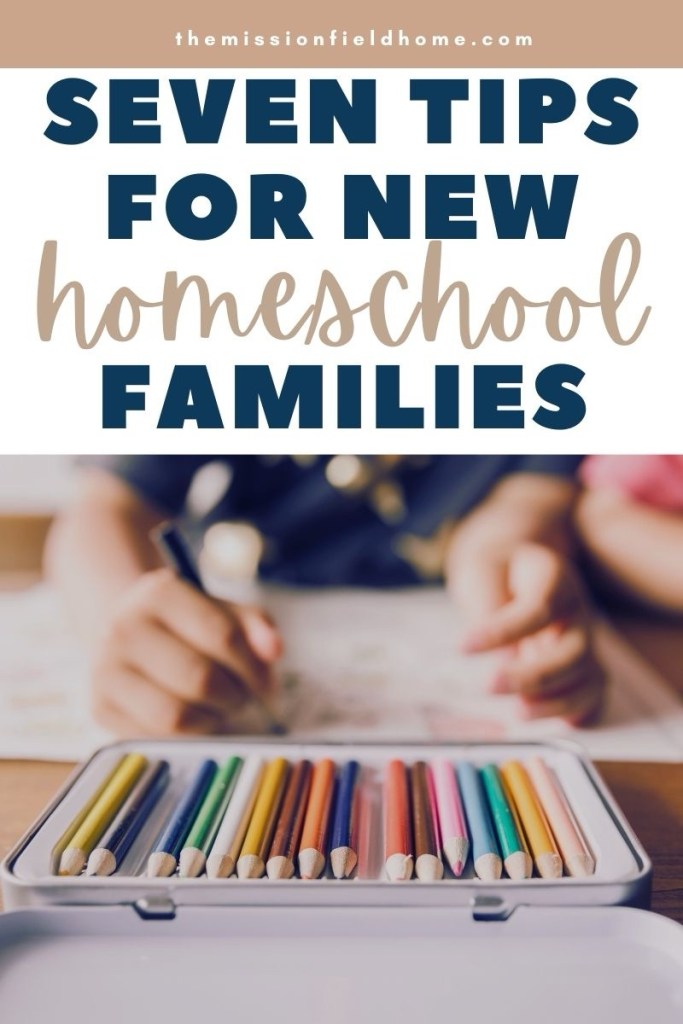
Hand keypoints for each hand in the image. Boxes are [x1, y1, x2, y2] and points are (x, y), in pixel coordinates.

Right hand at [91, 568, 282, 735]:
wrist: (128, 633)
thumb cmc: (188, 624)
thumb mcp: (225, 612)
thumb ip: (256, 627)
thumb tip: (275, 650)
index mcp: (159, 592)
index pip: (223, 636)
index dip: (256, 669)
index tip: (268, 686)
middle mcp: (124, 626)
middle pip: (201, 679)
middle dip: (235, 697)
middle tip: (242, 698)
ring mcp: (105, 668)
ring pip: (176, 716)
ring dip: (212, 720)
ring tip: (219, 708)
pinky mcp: (99, 706)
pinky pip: (155, 738)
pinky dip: (185, 736)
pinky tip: (194, 719)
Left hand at [449, 542, 605, 724]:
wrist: (515, 563)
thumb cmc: (496, 567)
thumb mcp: (482, 568)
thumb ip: (489, 604)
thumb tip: (497, 653)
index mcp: (554, 578)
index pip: (539, 609)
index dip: (504, 632)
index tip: (463, 646)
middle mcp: (577, 610)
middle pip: (573, 650)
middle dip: (534, 675)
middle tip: (489, 685)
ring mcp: (583, 637)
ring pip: (587, 676)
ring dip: (556, 702)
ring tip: (517, 712)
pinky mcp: (580, 662)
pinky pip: (591, 693)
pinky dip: (578, 711)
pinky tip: (549, 720)